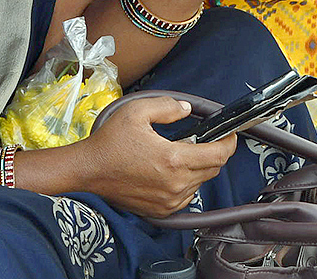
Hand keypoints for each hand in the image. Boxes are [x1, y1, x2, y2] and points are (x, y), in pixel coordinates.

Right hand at [76, 96, 236, 217]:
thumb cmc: (110, 142)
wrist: (87, 171)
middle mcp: (175, 184)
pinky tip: (170, 170)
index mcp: (173, 159)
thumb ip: (168, 107)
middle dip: (213, 151)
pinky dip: (186, 182)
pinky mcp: (161, 210)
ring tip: (179, 153)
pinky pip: (187, 195)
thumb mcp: (137, 111)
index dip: (229, 142)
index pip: (219, 154)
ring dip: (198, 167)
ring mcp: (169, 200)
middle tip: (200, 138)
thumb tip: (187, 110)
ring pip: (201, 182)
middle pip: (213, 169)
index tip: (229, 133)